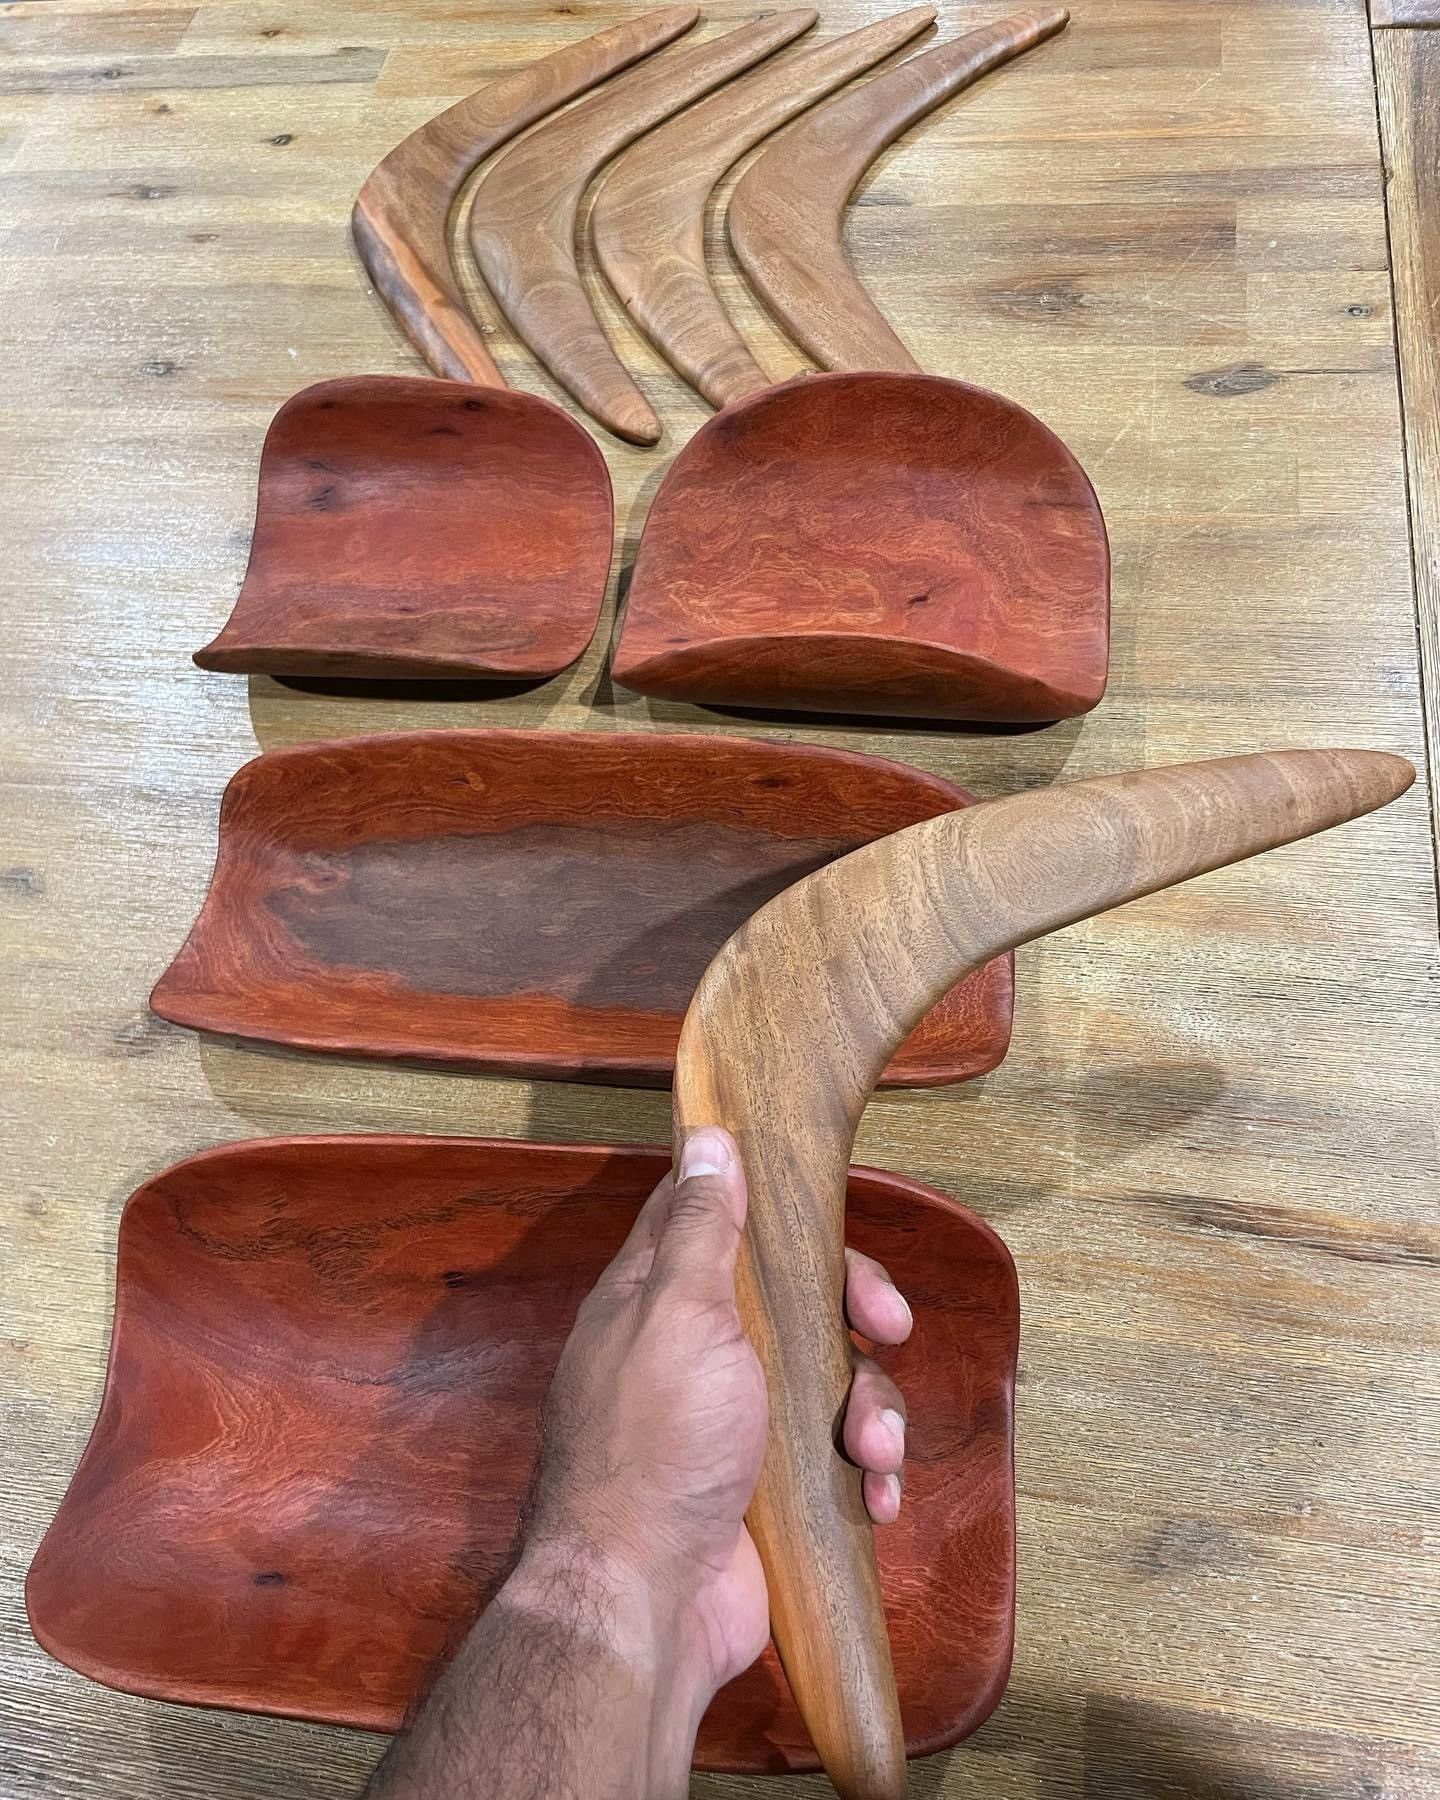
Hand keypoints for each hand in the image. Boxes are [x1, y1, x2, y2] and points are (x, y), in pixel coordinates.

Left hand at [516, 1126, 913, 1702]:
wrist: (646, 1603)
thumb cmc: (654, 1447)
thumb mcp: (679, 1314)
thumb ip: (699, 1229)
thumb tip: (706, 1138)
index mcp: (659, 1298)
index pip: (715, 1217)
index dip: (776, 1208)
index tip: (828, 1218)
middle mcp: (695, 1352)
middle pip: (794, 1297)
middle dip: (854, 1310)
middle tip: (887, 1326)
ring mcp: (733, 1424)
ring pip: (829, 1379)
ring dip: (871, 1409)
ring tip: (873, 1451)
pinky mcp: (768, 1488)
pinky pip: (838, 1458)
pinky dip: (867, 1473)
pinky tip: (877, 1496)